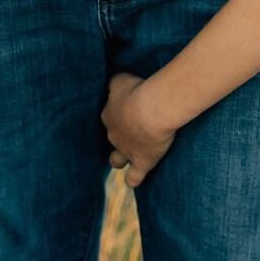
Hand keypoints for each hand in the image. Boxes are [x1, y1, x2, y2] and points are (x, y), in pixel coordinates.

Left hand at [102, 71, 175, 188]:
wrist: (152, 110)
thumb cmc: (137, 90)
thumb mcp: (120, 79)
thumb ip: (113, 84)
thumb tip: (109, 87)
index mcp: (108, 115)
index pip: (108, 115)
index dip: (118, 113)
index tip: (130, 107)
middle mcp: (113, 135)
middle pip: (112, 136)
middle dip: (119, 134)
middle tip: (133, 126)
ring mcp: (126, 151)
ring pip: (116, 160)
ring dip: (119, 158)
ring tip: (126, 156)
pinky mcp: (141, 163)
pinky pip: (133, 178)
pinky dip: (132, 180)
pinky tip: (132, 181)